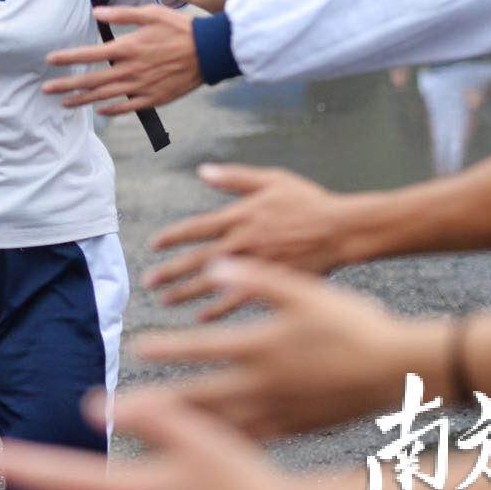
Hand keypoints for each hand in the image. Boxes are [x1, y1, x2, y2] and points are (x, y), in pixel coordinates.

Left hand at [44, 5, 200, 114]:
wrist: (210, 51)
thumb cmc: (180, 28)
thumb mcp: (150, 13)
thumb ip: (121, 14)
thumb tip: (95, 12)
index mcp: (129, 48)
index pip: (90, 55)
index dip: (68, 58)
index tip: (51, 60)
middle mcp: (131, 70)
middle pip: (92, 80)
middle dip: (67, 85)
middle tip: (46, 89)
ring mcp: (142, 86)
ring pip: (106, 96)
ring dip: (83, 100)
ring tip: (65, 103)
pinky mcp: (155, 98)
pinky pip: (128, 107)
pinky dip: (112, 110)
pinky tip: (99, 110)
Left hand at [133, 258, 443, 438]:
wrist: (401, 370)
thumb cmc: (353, 324)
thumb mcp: (303, 291)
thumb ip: (256, 278)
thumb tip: (215, 264)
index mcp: (262, 347)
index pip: (201, 348)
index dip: (166, 348)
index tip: (137, 349)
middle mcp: (265, 384)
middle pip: (201, 396)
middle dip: (163, 399)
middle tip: (128, 404)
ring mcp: (280, 412)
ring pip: (222, 425)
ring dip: (186, 427)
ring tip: (156, 432)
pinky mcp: (296, 430)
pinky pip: (251, 441)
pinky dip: (224, 444)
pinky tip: (207, 449)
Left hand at [144, 164, 355, 317]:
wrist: (343, 230)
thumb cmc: (310, 202)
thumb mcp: (272, 179)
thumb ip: (235, 177)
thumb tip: (203, 170)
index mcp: (240, 216)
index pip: (195, 228)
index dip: (172, 237)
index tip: (153, 246)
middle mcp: (243, 242)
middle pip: (197, 259)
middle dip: (170, 271)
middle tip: (148, 282)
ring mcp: (256, 265)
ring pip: (213, 282)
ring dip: (186, 292)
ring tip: (165, 301)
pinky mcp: (271, 283)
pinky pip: (239, 300)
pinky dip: (219, 310)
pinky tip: (202, 318)